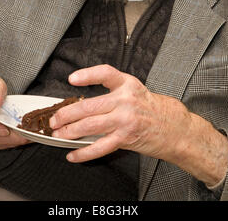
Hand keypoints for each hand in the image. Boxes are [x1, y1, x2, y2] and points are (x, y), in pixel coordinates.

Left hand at [49, 64, 190, 163]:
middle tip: (54, 119)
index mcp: (127, 83)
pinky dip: (83, 153)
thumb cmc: (150, 108)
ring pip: (90, 125)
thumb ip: (112, 93)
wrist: (173, 127)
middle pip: (89, 105)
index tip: (72, 79)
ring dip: (70, 131)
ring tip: (58, 134)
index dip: (88, 75)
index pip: (105, 73)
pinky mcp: (126, 138)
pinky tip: (73, 154)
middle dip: (67, 114)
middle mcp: (125, 100)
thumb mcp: (134, 91)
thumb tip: (81, 103)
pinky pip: (100, 146)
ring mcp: (125, 120)